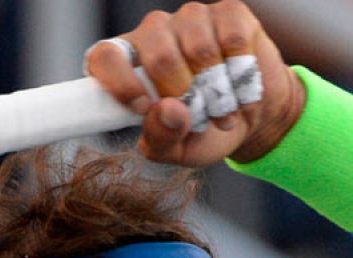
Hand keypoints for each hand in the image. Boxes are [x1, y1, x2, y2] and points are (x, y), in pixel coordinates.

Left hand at [84, 0, 304, 167]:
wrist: (247, 114)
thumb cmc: (201, 131)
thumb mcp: (175, 149)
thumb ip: (160, 137)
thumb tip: (169, 110)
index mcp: (127, 64)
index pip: (105, 58)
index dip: (121, 83)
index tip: (143, 108)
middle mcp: (154, 33)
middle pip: (160, 57)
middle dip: (186, 97)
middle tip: (201, 119)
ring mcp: (191, 18)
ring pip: (201, 49)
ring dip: (219, 91)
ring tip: (224, 111)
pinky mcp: (228, 13)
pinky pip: (233, 38)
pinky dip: (242, 72)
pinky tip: (242, 88)